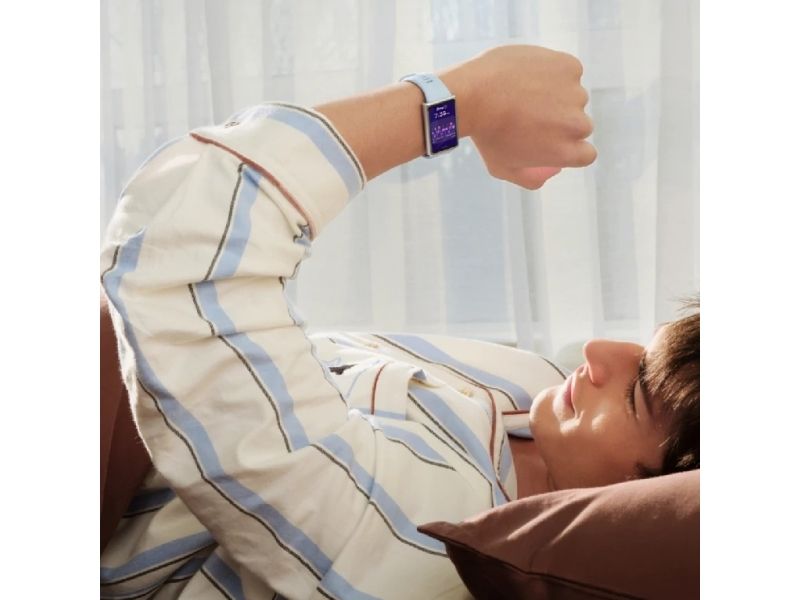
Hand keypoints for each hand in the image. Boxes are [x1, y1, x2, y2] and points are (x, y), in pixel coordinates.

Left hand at [441, 45, 595, 189]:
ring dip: (557, 95)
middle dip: (561, 121)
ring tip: (524, 93)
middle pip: (580, 125)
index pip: (586, 153)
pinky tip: (529, 76)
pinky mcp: (569, 67)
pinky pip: (568, 71)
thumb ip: (530, 177)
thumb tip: (550, 172)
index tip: (553, 140)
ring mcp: (575, 93)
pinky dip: (554, 72)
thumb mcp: (503, 169)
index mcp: (566, 151)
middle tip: (532, 114)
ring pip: (573, 96)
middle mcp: (576, 124)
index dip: (570, 147)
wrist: (472, 95)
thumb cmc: (484, 135)